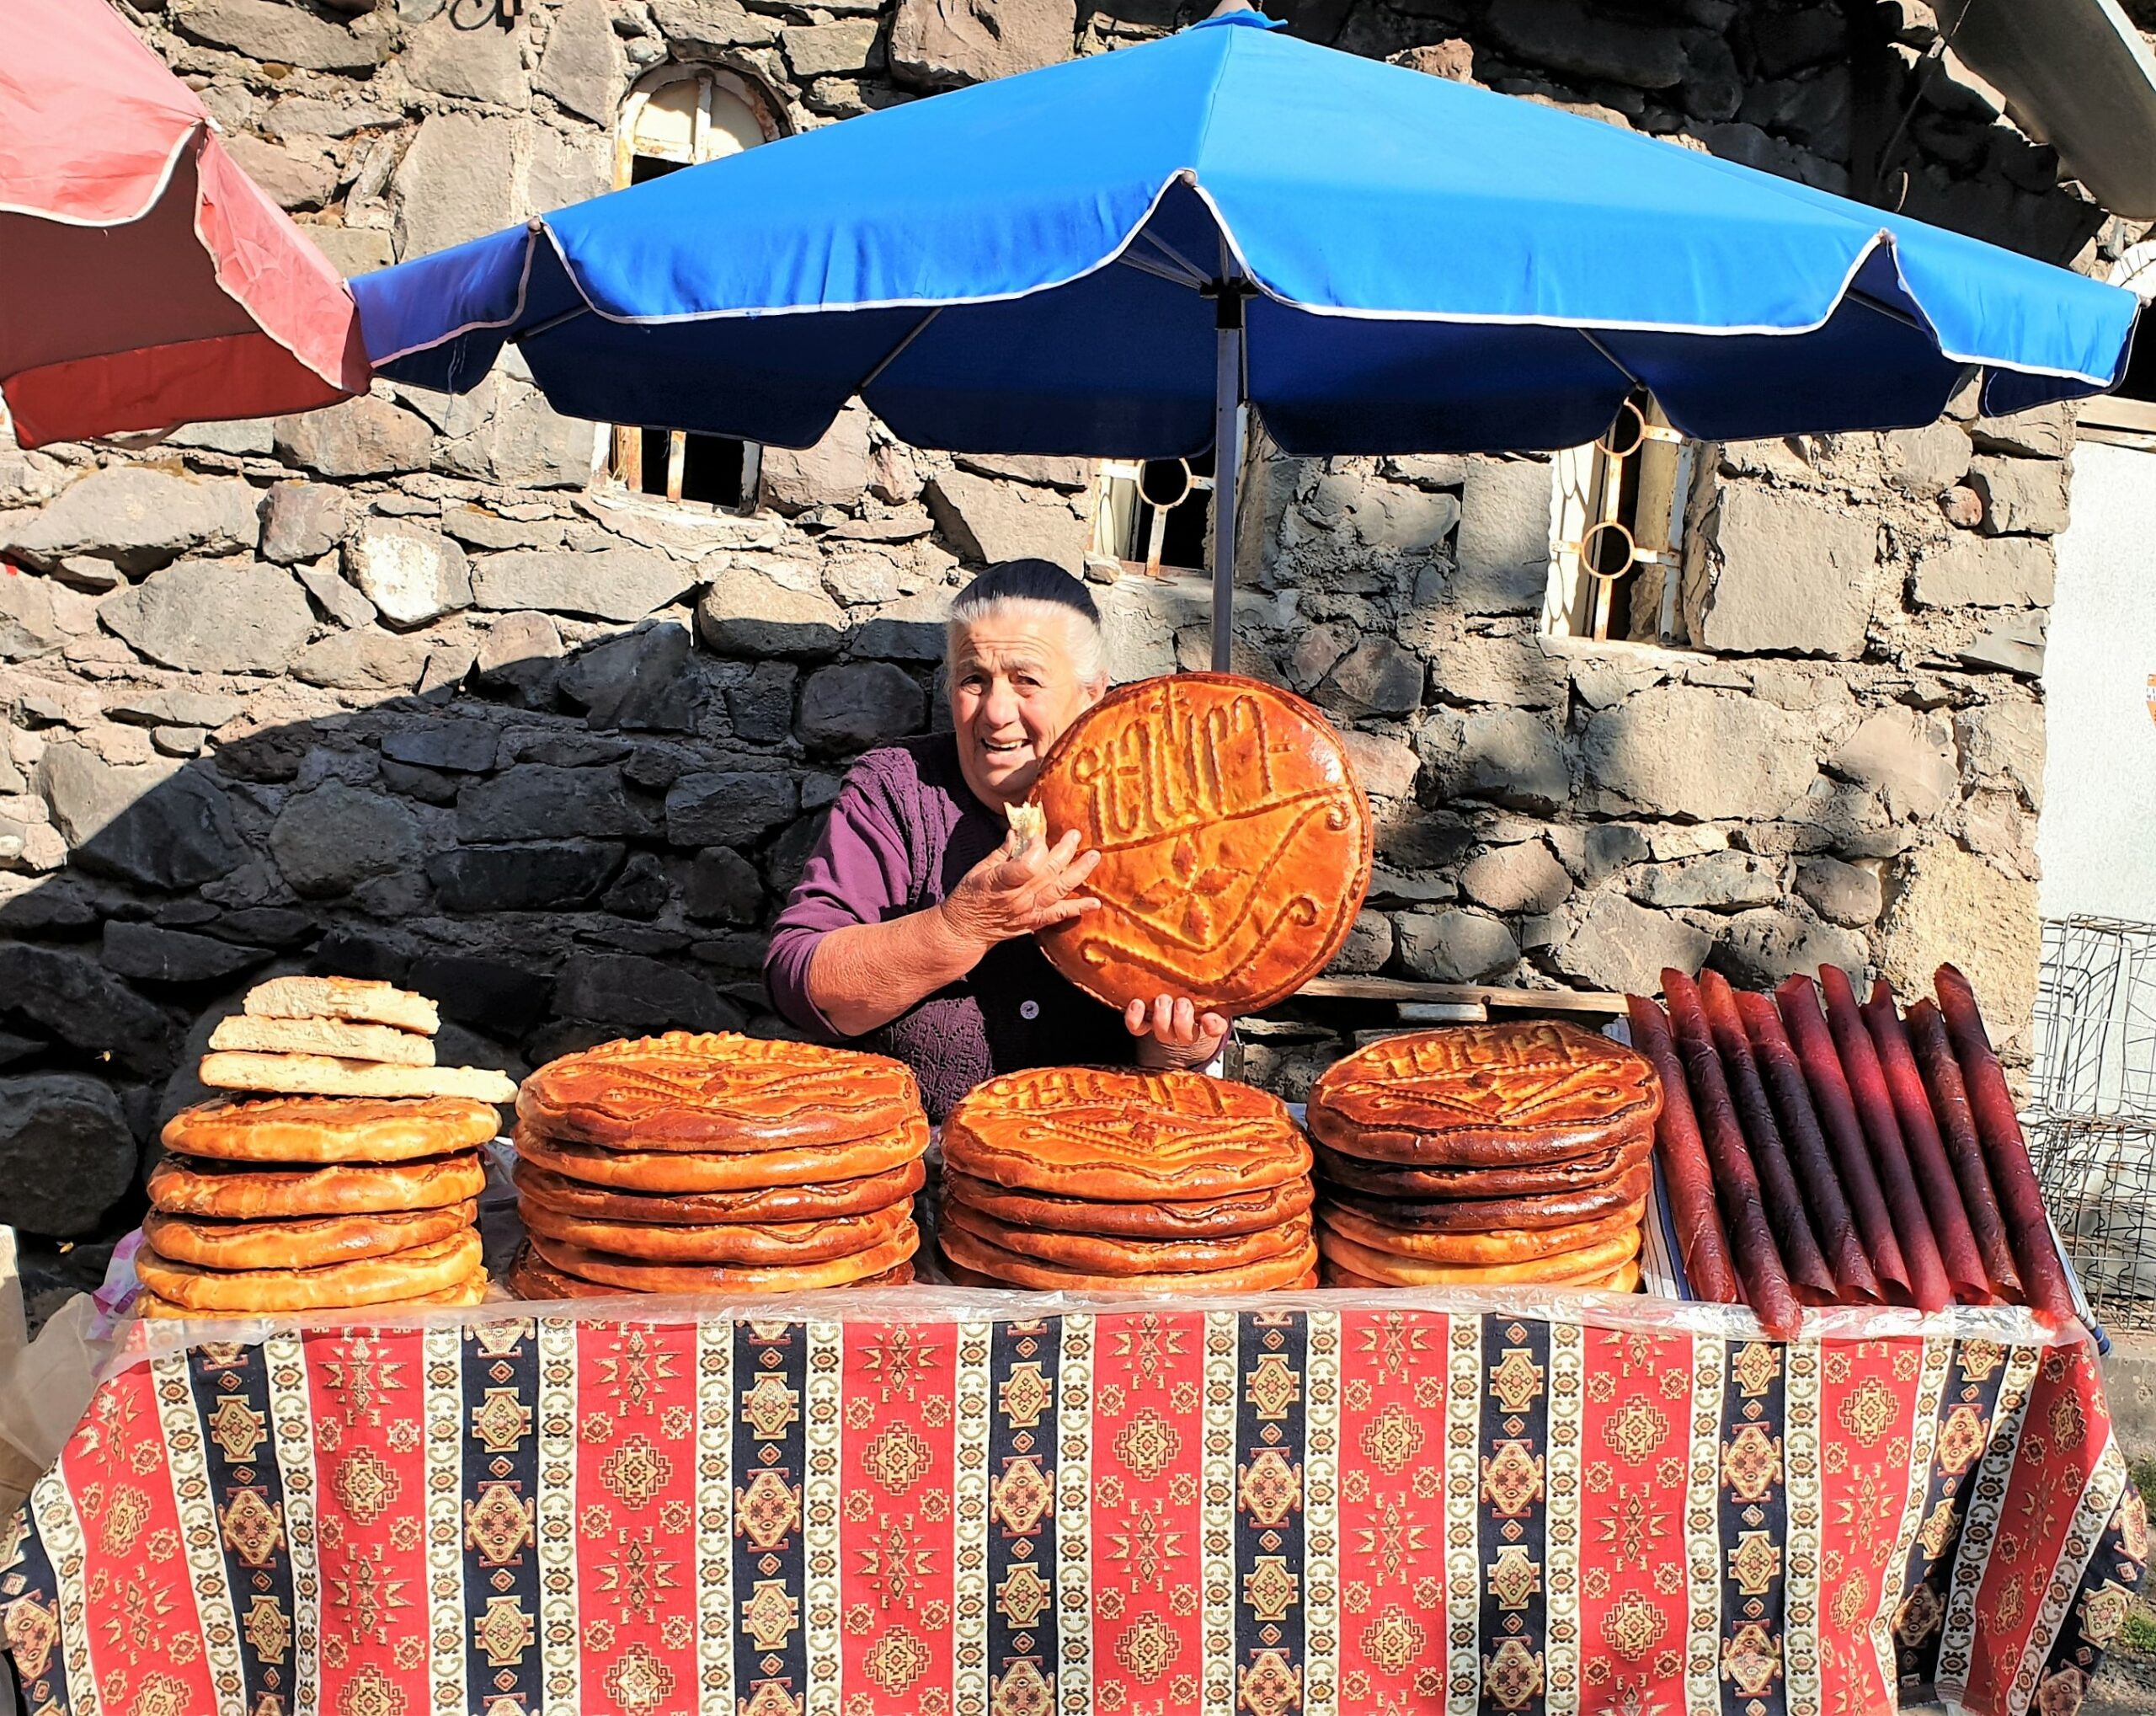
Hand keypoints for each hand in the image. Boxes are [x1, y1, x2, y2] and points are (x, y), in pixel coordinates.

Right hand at [938, 828, 1100, 950]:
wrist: (964, 931)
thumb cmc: (968, 897)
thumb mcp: (978, 869)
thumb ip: (1001, 852)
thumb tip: (1018, 831)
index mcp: (999, 881)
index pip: (1026, 865)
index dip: (1036, 847)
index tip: (1039, 834)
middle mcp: (1017, 897)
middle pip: (1047, 872)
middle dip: (1065, 851)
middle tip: (1076, 834)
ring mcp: (1028, 911)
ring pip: (1059, 890)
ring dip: (1079, 873)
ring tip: (1094, 857)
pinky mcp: (1034, 922)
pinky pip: (1059, 915)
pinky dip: (1078, 909)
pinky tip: (1095, 902)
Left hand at [1127, 993, 1230, 1070]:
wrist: (1171, 995)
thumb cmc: (1192, 994)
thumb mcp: (1208, 996)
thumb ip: (1215, 1002)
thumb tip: (1211, 1016)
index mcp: (1206, 1020)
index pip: (1215, 1028)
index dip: (1212, 1026)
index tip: (1208, 1018)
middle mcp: (1184, 1029)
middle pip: (1185, 1035)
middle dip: (1183, 1020)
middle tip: (1182, 1002)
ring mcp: (1164, 1027)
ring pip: (1163, 1032)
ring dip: (1162, 1018)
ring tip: (1163, 1000)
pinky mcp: (1144, 1022)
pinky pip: (1137, 1028)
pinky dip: (1135, 1018)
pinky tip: (1137, 1004)